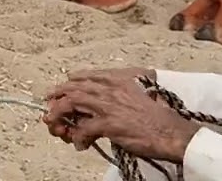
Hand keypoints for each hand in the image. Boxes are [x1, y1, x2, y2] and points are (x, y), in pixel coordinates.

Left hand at [42, 70, 198, 161]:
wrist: (171, 131)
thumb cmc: (159, 116)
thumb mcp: (140, 93)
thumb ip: (119, 93)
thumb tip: (101, 103)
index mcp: (117, 79)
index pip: (84, 77)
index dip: (69, 84)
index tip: (60, 92)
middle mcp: (109, 88)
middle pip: (72, 88)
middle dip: (56, 98)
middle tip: (50, 110)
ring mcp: (107, 105)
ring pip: (70, 104)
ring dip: (59, 116)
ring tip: (58, 128)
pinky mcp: (108, 124)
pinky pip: (83, 129)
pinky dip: (78, 138)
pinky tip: (81, 145)